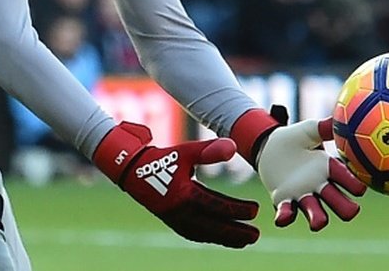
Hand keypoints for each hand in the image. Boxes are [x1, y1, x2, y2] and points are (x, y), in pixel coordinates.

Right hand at [92, 121, 258, 247]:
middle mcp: (179, 212)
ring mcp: (174, 219)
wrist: (132, 169)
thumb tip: (233, 147)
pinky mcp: (172, 221)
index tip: (255, 211)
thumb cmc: (162, 158)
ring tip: (245, 240)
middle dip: (236, 232)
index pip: (217, 206)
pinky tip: (222, 236)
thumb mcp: (186, 151)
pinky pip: (196, 234)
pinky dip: (211, 236)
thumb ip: (209, 150)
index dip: (237, 210)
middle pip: (214, 227)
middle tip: (256, 234)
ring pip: (205, 234)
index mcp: (184, 195)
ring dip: (226, 238)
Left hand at [232, 109, 365, 231]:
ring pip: (315, 212)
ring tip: (318, 223)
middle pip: (337, 201)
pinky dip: (285, 217)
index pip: (345, 178)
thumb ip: (323, 127)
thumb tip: (339, 117)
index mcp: (328, 168)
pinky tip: (283, 218)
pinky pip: (287, 212)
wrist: (269, 146)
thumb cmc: (294, 138)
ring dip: (318, 218)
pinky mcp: (284, 200)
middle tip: (352, 211)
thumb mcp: (308, 130)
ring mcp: (302, 194)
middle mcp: (319, 185)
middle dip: (345, 207)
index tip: (360, 189)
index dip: (353, 184)